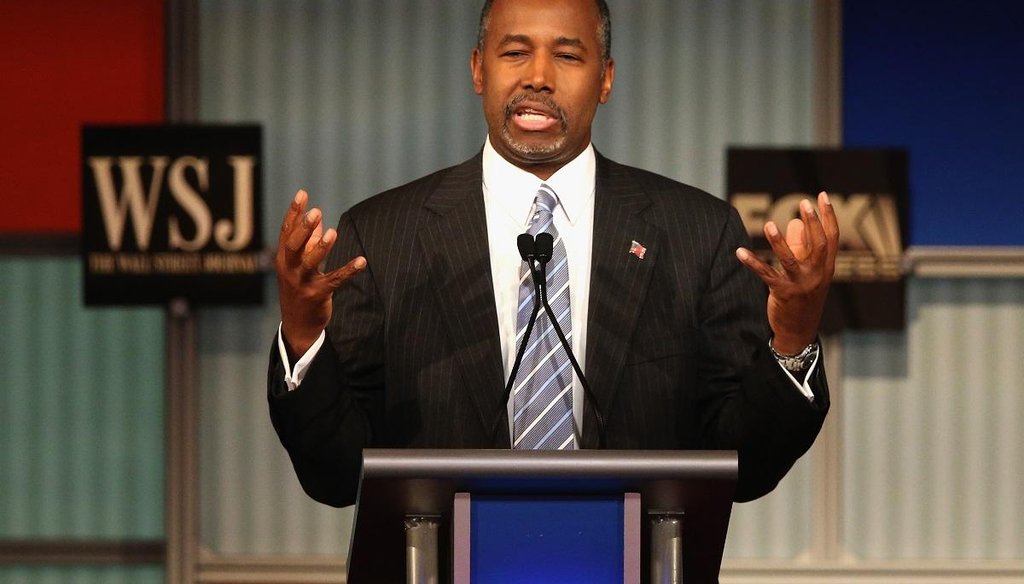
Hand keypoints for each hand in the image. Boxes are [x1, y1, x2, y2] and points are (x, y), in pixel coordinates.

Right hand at [276, 189, 366, 355]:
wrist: (298, 325)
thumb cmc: (299, 289)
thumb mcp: (299, 265)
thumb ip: (309, 243)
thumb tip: (318, 222)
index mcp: (284, 258)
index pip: (286, 231)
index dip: (294, 213)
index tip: (302, 193)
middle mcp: (289, 269)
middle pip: (293, 245)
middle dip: (303, 228)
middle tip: (315, 211)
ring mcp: (301, 283)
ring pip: (310, 263)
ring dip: (322, 247)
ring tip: (333, 232)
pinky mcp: (317, 295)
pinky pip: (334, 281)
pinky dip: (349, 271)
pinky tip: (362, 261)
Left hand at [735, 192, 838, 354]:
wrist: (799, 332)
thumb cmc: (802, 298)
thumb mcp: (806, 272)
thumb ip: (800, 247)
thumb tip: (794, 222)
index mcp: (826, 268)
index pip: (831, 238)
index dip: (827, 217)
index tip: (821, 196)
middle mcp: (817, 275)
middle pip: (818, 246)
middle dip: (813, 223)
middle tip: (804, 204)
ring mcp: (801, 285)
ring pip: (790, 260)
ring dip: (779, 242)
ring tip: (768, 225)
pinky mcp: (783, 294)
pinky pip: (766, 275)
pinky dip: (752, 263)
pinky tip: (739, 252)